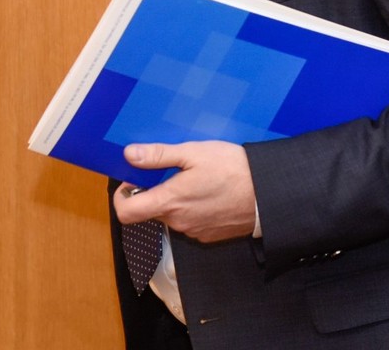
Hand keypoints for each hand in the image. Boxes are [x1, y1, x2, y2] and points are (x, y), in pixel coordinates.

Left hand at [112, 141, 256, 242]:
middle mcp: (177, 222)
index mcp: (169, 201)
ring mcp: (193, 231)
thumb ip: (159, 155)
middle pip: (150, 211)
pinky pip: (189, 222)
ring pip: (171, 216)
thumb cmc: (233, 170)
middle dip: (155, 191)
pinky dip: (192, 209)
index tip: (131, 181)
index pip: (126, 213)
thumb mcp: (194, 153)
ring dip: (176, 200)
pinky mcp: (208, 235)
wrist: (267, 195)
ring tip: (196, 179)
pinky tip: (209, 193)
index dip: (121, 197)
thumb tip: (130, 155)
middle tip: (173, 171)